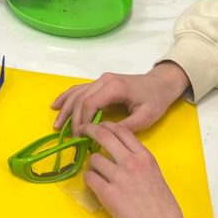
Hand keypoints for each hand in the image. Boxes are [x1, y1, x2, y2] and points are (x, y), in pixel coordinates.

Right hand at [51, 62, 190, 134]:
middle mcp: (104, 80)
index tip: (80, 137)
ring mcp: (101, 80)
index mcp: (114, 87)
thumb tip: (104, 134)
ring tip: (56, 124)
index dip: (82, 121)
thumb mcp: (147, 116)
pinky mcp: (100, 83)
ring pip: (77, 93)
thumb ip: (126, 126)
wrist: (161, 83)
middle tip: (70, 137)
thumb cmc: (155, 100)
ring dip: (65, 108)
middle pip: (80, 99)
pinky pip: (79, 89)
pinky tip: (56, 105)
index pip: (90, 103)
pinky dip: (67, 97)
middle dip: (72, 119)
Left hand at [82, 121, 200, 217]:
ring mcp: (118, 177)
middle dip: (90, 130)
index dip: (108, 126)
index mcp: (145, 158)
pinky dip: (89, 180)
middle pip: (104, 136)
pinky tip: (94, 186)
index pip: (122, 130)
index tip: (101, 127)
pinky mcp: (107, 194)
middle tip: (83, 131)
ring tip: (96, 172)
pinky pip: (89, 178)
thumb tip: (123, 156)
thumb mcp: (157, 176)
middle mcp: (131, 162)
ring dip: (92, 164)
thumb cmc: (165, 210)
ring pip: (93, 159)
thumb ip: (140, 163)